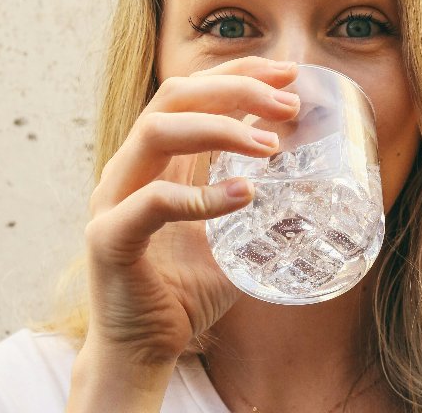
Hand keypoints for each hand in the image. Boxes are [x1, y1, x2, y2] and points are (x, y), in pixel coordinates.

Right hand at [67, 57, 298, 411]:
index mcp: (156, 161)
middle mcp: (130, 169)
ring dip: (220, 129)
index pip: (192, 93)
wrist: (143, 349)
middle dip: (235, 89)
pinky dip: (200, 196)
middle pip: (174, 97)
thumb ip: (254, 204)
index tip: (288, 73)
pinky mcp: (110, 239)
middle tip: (288, 103)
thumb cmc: (185, 289)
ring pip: (157, 133)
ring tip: (271, 145)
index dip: (238, 73)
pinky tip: (244, 195)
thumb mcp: (229, 236)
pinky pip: (152, 203)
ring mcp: (114, 200)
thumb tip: (311, 185)